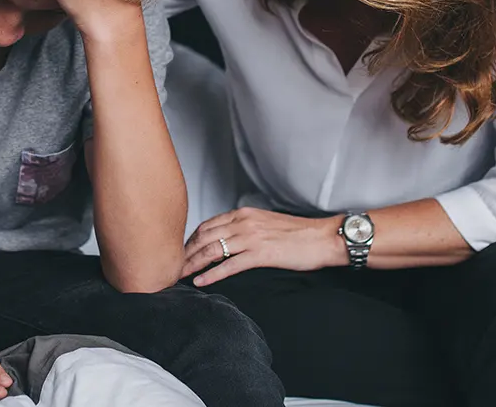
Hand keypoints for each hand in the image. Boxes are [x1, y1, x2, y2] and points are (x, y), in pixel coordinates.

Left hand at [182, 208, 345, 285]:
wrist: (323, 238)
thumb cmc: (298, 233)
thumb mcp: (265, 222)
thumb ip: (245, 226)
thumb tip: (229, 237)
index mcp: (243, 214)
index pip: (208, 225)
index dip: (191, 239)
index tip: (182, 251)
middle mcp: (243, 222)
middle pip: (204, 237)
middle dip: (186, 252)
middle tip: (172, 265)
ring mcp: (251, 238)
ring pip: (212, 250)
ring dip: (192, 264)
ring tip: (179, 275)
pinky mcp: (260, 254)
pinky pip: (229, 265)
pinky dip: (211, 274)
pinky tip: (200, 282)